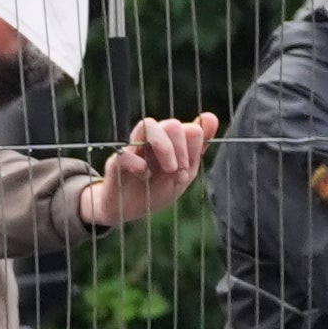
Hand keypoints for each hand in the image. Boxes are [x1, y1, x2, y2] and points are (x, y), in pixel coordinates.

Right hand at [77, 112, 215, 230]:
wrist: (128, 211)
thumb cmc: (155, 190)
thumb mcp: (183, 173)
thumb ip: (197, 148)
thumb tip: (211, 117)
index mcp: (169, 141)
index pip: (187, 129)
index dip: (192, 147)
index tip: (186, 169)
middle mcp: (151, 140)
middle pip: (171, 124)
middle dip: (180, 148)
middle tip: (177, 171)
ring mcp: (133, 148)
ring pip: (148, 125)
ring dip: (164, 148)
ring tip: (168, 170)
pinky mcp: (116, 162)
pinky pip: (126, 153)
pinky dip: (138, 165)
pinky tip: (144, 176)